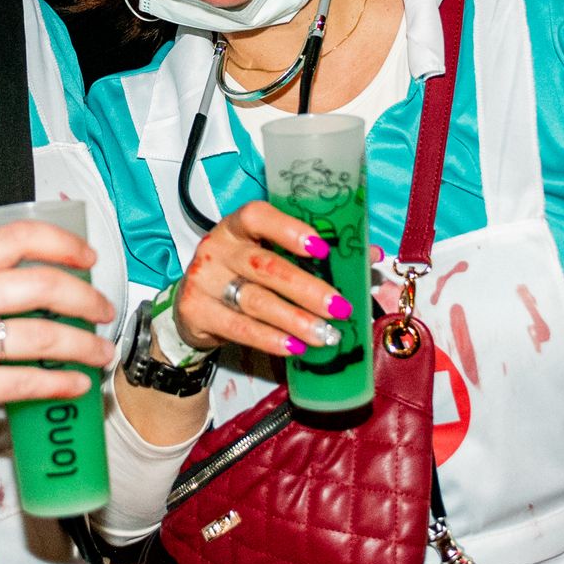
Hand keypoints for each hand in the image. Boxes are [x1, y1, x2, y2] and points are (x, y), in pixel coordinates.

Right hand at [0, 220, 116, 448]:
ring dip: (85, 346)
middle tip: (103, 311)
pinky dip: (62, 383)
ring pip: (43, 337)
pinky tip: (77, 383)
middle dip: (87, 300)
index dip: (65, 244)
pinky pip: (29, 382)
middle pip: (43, 286)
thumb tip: (61, 278)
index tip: (89, 259)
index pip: (20, 237)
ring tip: (100, 352)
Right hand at [175, 200, 347, 358]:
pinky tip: (294, 346)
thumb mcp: (272, 257)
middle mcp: (217, 247)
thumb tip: (370, 255)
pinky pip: (238, 327)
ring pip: (254, 300)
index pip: (257, 216)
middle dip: (306, 288)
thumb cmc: (243, 276)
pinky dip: (269, 338)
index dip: (289, 230)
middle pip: (264, 265)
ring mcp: (203, 279)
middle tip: (339, 307)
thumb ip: (317, 256)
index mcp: (238, 226)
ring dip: (294, 319)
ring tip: (325, 334)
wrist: (193, 307)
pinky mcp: (195, 311)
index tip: (322, 248)